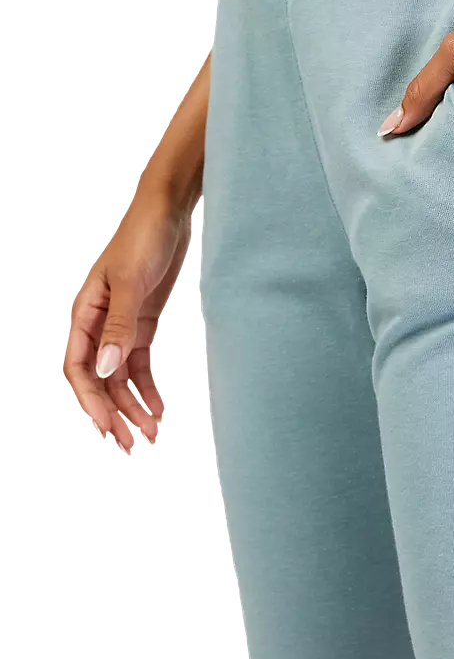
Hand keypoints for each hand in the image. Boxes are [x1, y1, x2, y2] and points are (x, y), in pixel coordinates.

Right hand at [63, 189, 191, 453]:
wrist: (169, 213)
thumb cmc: (143, 238)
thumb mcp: (132, 282)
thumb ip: (121, 327)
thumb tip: (107, 370)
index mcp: (84, 313)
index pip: (78, 368)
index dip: (90, 401)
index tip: (107, 428)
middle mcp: (99, 323)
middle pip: (100, 379)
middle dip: (115, 413)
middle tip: (133, 446)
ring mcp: (122, 324)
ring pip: (121, 376)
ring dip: (134, 405)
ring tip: (153, 435)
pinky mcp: (144, 322)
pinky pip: (141, 363)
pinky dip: (149, 386)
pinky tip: (161, 408)